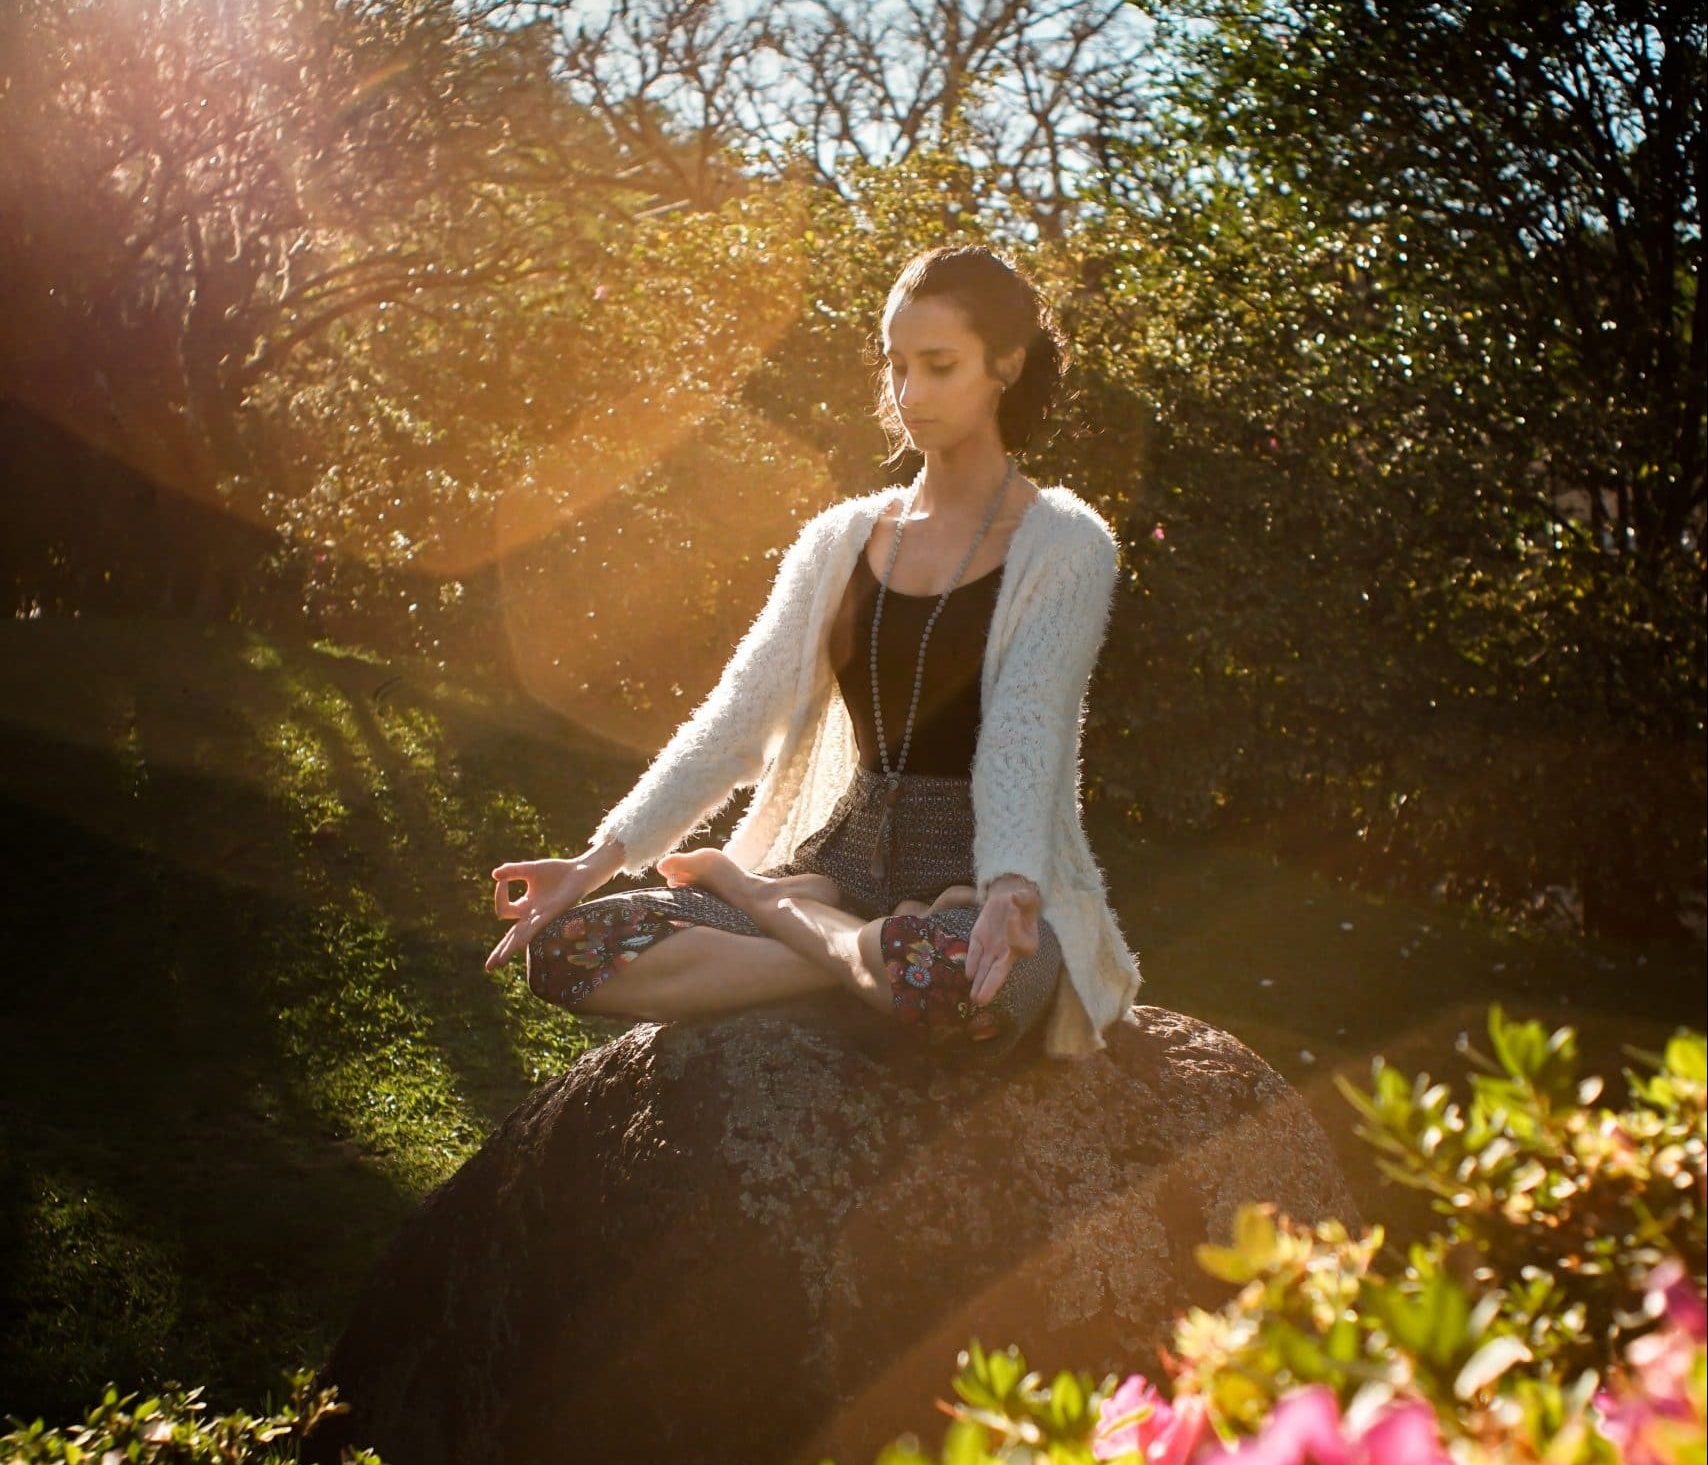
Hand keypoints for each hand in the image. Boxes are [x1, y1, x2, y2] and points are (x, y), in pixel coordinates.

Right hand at [485, 859, 597, 972]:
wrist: (581, 870)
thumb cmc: (557, 872)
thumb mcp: (530, 869)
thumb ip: (513, 871)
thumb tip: (494, 874)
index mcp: (526, 908)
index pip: (503, 910)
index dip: (499, 895)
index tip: (502, 879)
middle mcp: (534, 917)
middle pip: (512, 938)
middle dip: (500, 952)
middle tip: (488, 968)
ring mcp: (544, 917)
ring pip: (523, 936)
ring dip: (511, 948)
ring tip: (500, 962)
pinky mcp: (556, 912)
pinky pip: (540, 925)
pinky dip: (529, 933)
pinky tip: (522, 943)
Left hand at [965, 877, 1040, 1008]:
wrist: (1007, 899)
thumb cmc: (1023, 902)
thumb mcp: (1028, 897)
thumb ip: (1026, 898)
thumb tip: (1017, 897)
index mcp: (1027, 943)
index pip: (1020, 945)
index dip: (1015, 932)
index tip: (1012, 917)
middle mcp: (1009, 951)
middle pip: (1000, 971)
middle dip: (990, 985)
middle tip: (982, 1001)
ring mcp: (993, 949)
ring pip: (985, 968)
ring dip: (979, 982)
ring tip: (974, 999)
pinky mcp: (979, 940)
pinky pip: (974, 953)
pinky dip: (971, 962)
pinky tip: (968, 975)